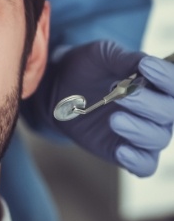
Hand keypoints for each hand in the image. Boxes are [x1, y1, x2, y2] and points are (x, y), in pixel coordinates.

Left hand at [44, 41, 173, 176]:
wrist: (57, 87)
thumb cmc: (86, 66)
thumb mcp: (102, 54)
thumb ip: (124, 59)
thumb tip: (145, 63)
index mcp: (158, 83)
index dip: (166, 76)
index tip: (144, 66)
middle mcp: (157, 109)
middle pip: (169, 112)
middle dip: (147, 103)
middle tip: (119, 94)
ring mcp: (142, 132)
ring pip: (158, 138)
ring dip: (139, 130)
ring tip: (113, 119)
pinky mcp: (123, 151)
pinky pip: (145, 166)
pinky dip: (137, 161)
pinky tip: (120, 151)